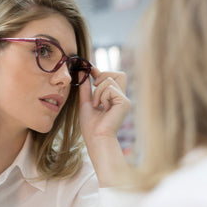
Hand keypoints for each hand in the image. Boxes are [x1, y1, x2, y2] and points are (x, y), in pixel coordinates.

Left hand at [78, 68, 131, 186]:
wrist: (96, 138)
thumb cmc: (91, 125)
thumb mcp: (86, 102)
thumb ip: (85, 88)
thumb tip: (82, 72)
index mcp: (114, 98)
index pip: (112, 77)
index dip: (101, 71)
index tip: (90, 68)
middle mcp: (121, 97)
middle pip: (119, 74)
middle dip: (103, 75)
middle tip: (94, 86)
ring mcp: (124, 99)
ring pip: (110, 80)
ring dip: (98, 91)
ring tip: (96, 104)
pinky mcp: (124, 102)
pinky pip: (110, 88)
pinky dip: (102, 96)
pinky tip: (102, 108)